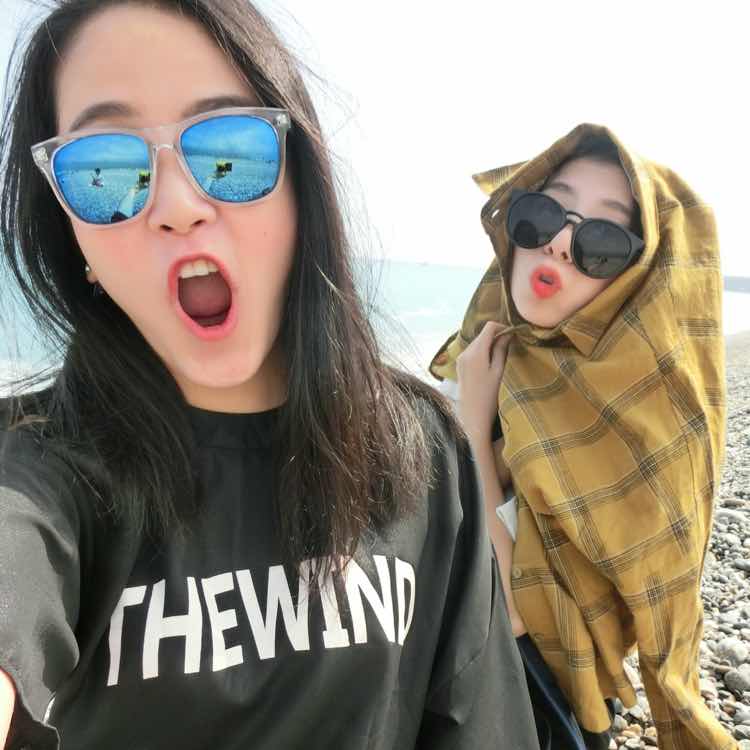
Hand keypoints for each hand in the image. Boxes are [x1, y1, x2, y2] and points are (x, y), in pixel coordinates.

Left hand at [455, 322, 510, 446]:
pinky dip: (482, 351)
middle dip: (497, 336)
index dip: (502, 327)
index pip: (489, 327)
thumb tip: (507, 334)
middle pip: (482, 334)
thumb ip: (502, 350)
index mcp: (476, 352)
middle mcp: (465, 352)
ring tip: (502, 356)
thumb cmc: (489, 396)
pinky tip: (491, 363)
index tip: (513, 335)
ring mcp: (460, 359)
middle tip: (511, 345)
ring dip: (490, 344)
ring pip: (477, 342)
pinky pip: (472, 351)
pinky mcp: (459, 365)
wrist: (472, 416)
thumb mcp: (499, 371)